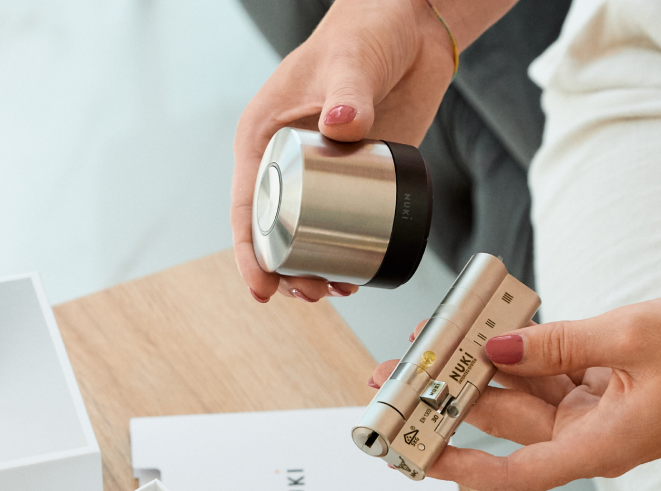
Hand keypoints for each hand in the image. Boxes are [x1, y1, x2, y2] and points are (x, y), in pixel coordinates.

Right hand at [231, 0, 455, 302]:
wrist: (412, 26)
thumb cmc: (364, 31)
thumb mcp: (350, 61)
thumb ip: (348, 91)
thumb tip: (342, 124)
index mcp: (264, 135)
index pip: (247, 204)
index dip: (250, 252)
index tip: (261, 288)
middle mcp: (289, 160)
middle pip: (277, 231)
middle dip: (288, 272)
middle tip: (314, 294)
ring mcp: (326, 172)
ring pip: (311, 235)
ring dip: (318, 270)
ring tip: (337, 292)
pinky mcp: (362, 175)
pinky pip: (349, 224)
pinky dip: (350, 253)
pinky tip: (361, 277)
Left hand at [370, 294, 660, 490]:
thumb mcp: (633, 335)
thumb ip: (558, 342)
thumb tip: (499, 346)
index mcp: (603, 443)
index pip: (517, 473)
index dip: (462, 467)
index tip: (416, 454)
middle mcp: (596, 433)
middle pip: (511, 421)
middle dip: (457, 392)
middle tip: (408, 367)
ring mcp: (602, 408)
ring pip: (527, 389)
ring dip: (487, 362)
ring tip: (441, 333)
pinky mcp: (609, 382)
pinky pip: (554, 367)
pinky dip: (528, 346)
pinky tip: (497, 322)